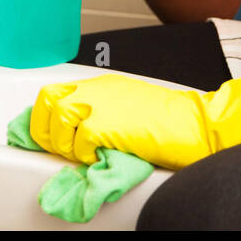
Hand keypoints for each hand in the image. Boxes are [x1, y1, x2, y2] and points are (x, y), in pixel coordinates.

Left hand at [30, 60, 240, 169]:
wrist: (196, 124)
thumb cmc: (171, 120)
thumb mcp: (129, 105)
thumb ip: (102, 112)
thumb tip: (77, 135)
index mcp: (101, 84)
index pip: (54, 91)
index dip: (44, 115)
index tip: (46, 134)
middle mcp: (96, 90)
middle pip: (47, 101)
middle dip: (46, 128)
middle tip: (60, 148)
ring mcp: (100, 105)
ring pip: (58, 121)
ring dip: (66, 143)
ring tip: (84, 154)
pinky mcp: (107, 125)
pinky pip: (78, 142)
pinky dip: (83, 155)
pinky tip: (99, 157)